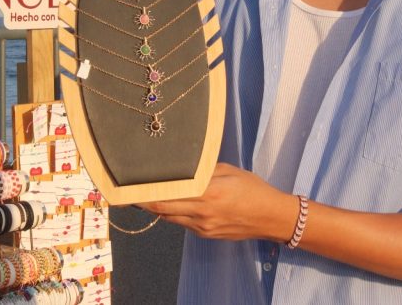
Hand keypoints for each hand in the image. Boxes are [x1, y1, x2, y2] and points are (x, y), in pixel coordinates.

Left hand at [141, 163, 295, 241]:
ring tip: (146, 196)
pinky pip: (183, 224)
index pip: (168, 194)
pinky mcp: (207, 235)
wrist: (272, 217)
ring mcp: (204, 227)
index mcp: (208, 193)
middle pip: (162, 209)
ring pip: (171, 218)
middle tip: (128, 193)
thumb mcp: (229, 171)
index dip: (147, 192)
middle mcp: (203, 212)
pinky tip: (171, 204)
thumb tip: (182, 167)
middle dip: (143, 202)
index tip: (132, 184)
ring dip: (158, 208)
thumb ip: (203, 170)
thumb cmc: (253, 189)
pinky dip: (174, 214)